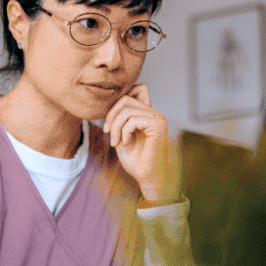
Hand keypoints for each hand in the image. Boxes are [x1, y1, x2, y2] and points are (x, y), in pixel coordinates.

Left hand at [103, 84, 177, 202]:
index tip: (109, 122)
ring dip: (115, 126)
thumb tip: (109, 101)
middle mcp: (155, 113)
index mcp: (148, 113)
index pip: (136, 88)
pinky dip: (124, 132)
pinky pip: (132, 120)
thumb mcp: (120, 133)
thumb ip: (119, 117)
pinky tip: (126, 144)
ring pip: (127, 109)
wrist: (145, 176)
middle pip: (126, 98)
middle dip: (111, 115)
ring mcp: (158, 118)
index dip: (117, 102)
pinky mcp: (158, 125)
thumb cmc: (134, 158)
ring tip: (116, 141)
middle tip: (108, 132)